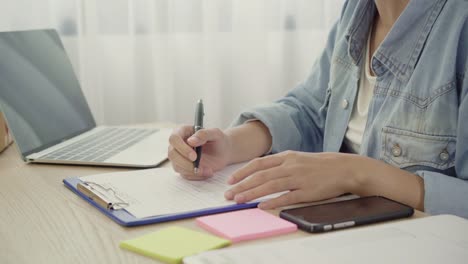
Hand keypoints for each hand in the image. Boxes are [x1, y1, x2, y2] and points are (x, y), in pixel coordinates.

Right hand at [168, 125, 231, 179]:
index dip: (181, 148)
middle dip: (184, 162)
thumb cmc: (218, 140)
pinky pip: (185, 175)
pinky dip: (196, 176)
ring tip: (208, 170)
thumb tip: (191, 141)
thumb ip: (204, 134)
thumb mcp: (215, 133)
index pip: (174, 139)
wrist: (223, 152)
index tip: (194, 156)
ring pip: (177, 166)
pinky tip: (208, 172)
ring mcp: (179, 157)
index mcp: (183, 132)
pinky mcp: (184, 168)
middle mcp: (178, 144)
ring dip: (192, 171)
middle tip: (199, 166)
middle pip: (172, 154)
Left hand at [224, 151, 356, 208]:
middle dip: (242, 185)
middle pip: (260, 176)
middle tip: (229, 195)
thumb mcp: (297, 158)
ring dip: (252, 193)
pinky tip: (262, 206)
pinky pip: (286, 197)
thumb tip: (259, 173)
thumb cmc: (318, 165)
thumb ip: (279, 164)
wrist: (343, 168)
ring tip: (239, 200)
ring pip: (270, 186)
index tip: (230, 180)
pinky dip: (273, 202)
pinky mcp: (307, 191)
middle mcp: (290, 166)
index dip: (242, 172)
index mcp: (286, 157)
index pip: (258, 164)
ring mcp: (298, 178)